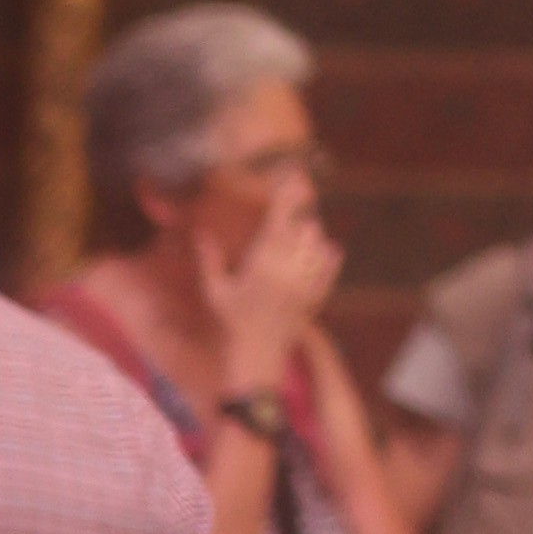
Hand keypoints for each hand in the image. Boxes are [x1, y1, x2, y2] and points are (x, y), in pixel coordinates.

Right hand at [214, 184, 342, 406]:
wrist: (258, 356)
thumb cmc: (232, 323)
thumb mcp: (215, 291)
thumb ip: (210, 260)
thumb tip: (200, 233)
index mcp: (261, 266)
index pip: (279, 222)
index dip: (288, 197)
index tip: (293, 177)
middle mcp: (287, 271)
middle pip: (304, 227)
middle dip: (300, 214)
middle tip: (295, 205)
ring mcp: (306, 283)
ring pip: (319, 242)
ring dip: (311, 235)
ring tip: (298, 235)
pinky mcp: (319, 295)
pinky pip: (331, 264)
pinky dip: (328, 254)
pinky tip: (319, 252)